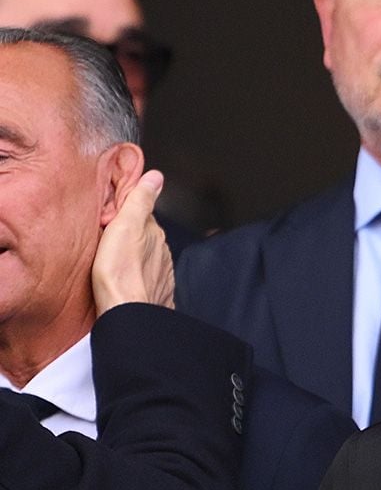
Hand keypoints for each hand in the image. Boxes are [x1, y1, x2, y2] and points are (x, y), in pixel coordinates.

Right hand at [91, 170, 173, 312]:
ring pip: (146, 257)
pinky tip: (124, 278)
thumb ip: (140, 200)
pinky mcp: (156, 291)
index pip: (142, 214)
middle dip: (131, 234)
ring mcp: (161, 273)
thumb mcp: (126, 226)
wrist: (128, 313)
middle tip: (109, 235)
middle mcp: (162, 251)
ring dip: (134, 255)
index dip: (127, 211)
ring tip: (113, 258)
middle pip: (145, 236)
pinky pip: (146, 277)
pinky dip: (136, 274)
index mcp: (154, 233)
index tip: (113, 211)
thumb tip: (155, 177)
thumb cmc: (120, 272)